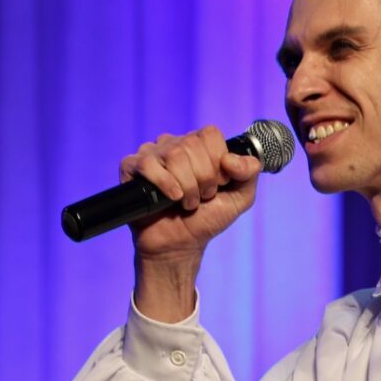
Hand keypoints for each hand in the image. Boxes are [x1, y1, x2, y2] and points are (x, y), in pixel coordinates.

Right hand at [124, 126, 262, 270]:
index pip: (210, 135)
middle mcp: (174, 144)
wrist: (180, 246)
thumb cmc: (207, 220)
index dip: (217, 162)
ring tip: (186, 202)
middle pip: (192, 145)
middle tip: (201, 198)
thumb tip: (231, 158)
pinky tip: (169, 199)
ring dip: (186, 186)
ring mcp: (152, 154)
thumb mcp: (239, 199)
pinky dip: (164, 185)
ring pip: (173, 154)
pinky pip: (148, 164)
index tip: (217, 184)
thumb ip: (249, 174)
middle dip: (203, 179)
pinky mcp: (131, 167)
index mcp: (198, 145)